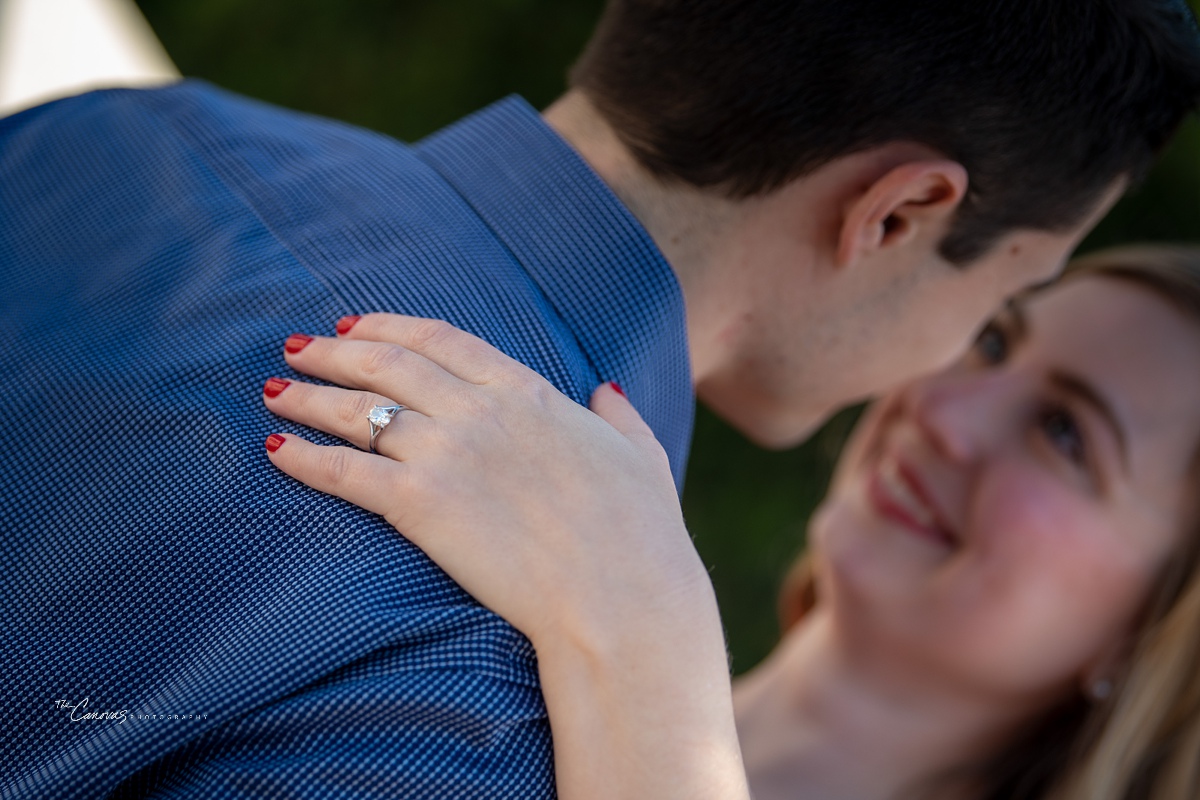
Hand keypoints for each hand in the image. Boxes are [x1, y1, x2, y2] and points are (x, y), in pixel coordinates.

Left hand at [261, 315, 708, 651]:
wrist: (621, 595)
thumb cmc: (641, 531)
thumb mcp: (640, 454)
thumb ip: (618, 415)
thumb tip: (606, 389)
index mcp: (528, 392)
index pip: (441, 340)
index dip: (389, 327)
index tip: (355, 325)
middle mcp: (478, 411)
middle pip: (386, 364)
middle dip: (336, 352)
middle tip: (300, 347)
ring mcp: (446, 455)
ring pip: (357, 411)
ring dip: (309, 397)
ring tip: (276, 390)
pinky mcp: (420, 506)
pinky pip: (344, 472)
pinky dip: (304, 457)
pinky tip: (276, 449)